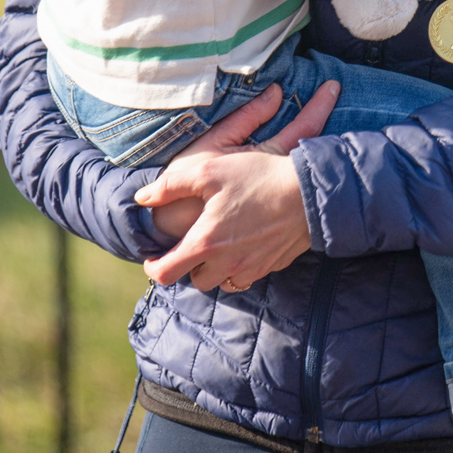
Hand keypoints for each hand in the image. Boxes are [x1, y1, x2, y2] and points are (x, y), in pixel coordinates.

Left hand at [134, 78, 339, 292]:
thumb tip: (142, 198)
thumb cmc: (258, 177)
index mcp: (205, 243)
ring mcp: (251, 267)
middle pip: (195, 281)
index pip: (166, 273)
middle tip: (190, 247)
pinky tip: (244, 243)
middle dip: (188, 267)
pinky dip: (239, 266)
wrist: (310, 193)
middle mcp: (226, 263)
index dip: (153, 268)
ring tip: (217, 247)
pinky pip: (248, 275)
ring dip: (214, 269)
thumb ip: (170, 185)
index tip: (153, 258)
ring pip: (222, 282)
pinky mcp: (271, 265)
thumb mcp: (209, 170)